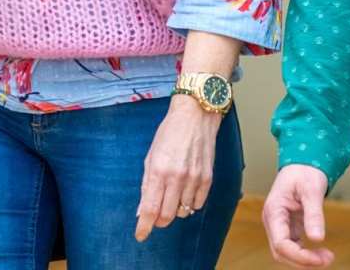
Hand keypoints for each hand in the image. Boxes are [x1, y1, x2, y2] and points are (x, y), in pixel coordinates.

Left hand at [134, 96, 221, 241]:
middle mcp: (177, 177)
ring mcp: (194, 178)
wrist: (196, 114)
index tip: (140, 235)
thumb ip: (146, 185)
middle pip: (167, 216)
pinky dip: (190, 203)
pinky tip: (186, 192)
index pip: (150, 209)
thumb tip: (141, 211)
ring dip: (175, 209)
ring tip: (173, 194)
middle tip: (156, 213)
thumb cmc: (170, 132)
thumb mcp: (151, 156)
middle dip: (159, 220)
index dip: (144, 227)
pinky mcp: (208, 177)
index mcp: (159, 170)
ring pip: (183, 211)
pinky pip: (198, 204)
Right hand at [262, 164, 332, 266]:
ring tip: (327, 257)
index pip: (281, 244)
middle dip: (303, 261)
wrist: (303, 161)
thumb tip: (317, 239)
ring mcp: (279, 225)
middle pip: (281, 253)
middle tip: (328, 258)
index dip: (299, 256)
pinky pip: (293, 247)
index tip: (320, 259)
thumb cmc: (305, 170)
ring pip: (286, 253)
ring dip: (305, 260)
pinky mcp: (288, 227)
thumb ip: (313, 214)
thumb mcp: (312, 189)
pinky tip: (320, 252)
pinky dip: (306, 253)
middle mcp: (273, 221)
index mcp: (274, 210)